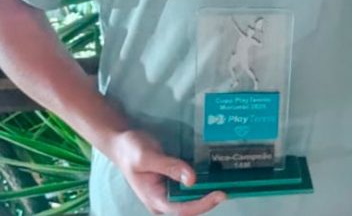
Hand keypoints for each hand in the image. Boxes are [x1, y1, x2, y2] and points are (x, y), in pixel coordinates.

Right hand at [107, 130, 226, 214]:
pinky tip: (217, 175)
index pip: (182, 210)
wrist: (123, 142)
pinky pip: (192, 188)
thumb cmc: (131, 150)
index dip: (202, 205)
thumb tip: (192, 180)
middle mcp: (164, 201)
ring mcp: (169, 193)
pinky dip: (204, 183)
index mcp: (155, 199)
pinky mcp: (174, 184)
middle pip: (191, 208)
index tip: (219, 194)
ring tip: (227, 182)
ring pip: (193, 199)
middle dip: (209, 200)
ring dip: (209, 193)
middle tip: (228, 187)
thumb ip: (169, 166)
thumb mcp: (147, 156)